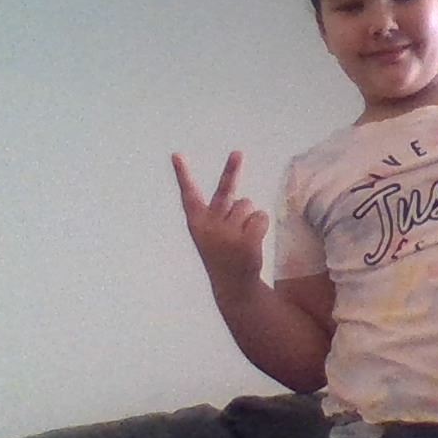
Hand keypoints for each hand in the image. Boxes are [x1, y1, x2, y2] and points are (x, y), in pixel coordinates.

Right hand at [172, 151, 269, 294]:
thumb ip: (222, 214)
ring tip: (242, 236)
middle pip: (226, 191)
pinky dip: (260, 225)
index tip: (176, 154)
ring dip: (249, 216)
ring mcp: (228, 233)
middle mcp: (210, 226)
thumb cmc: (223, 254)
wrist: (233, 286)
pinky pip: (260, 216)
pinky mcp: (246, 240)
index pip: (189, 195)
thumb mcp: (212, 234)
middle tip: (237, 152)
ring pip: (247, 204)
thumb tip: (244, 199)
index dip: (182, 174)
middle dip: (231, 169)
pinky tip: (252, 242)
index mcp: (197, 223)